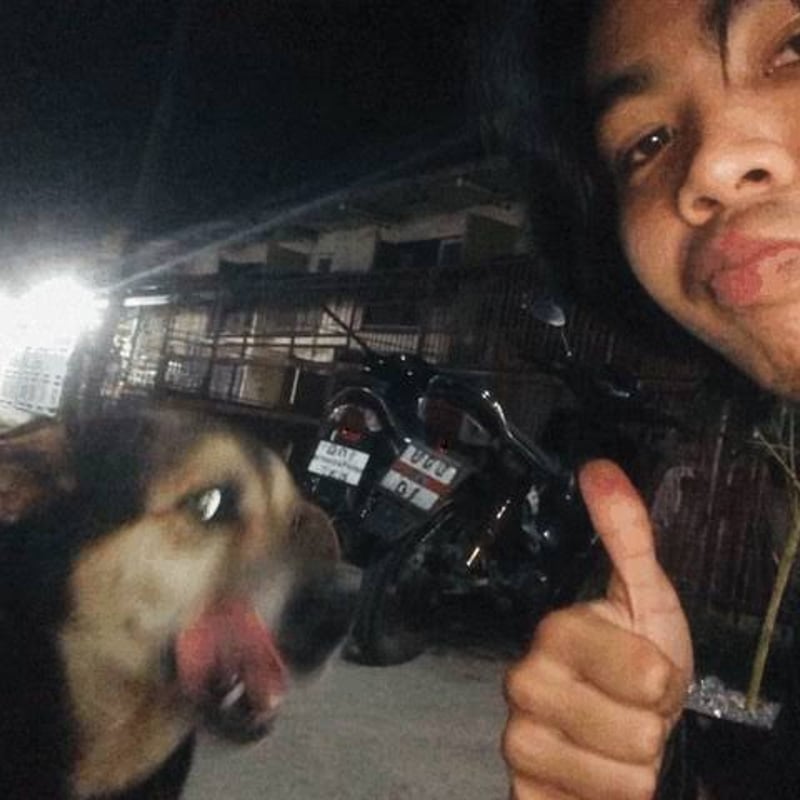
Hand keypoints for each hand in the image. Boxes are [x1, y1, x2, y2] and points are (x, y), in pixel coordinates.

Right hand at [503, 459, 692, 799]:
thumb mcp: (647, 598)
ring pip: (622, 778)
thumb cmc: (637, 666)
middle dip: (649, 728)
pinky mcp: (521, 789)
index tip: (649, 672)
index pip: (646, 675)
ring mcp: (520, 740)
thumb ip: (626, 534)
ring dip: (633, 770)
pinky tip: (592, 775)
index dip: (663, 681)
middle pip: (635, 733)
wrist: (615, 735)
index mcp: (556, 631)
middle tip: (629, 709)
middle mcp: (525, 682)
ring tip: (614, 742)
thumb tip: (599, 468)